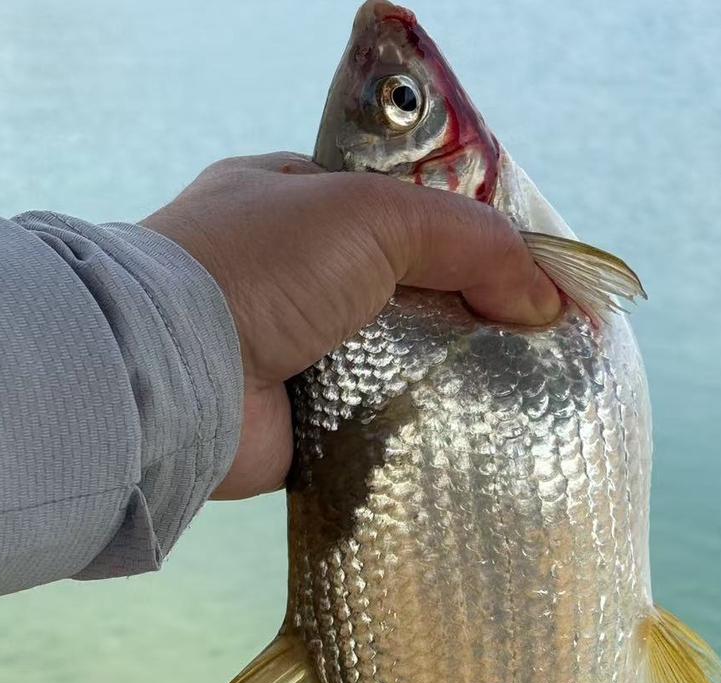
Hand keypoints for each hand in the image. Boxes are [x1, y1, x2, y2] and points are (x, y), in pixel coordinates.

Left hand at [141, 153, 560, 499]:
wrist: (173, 374)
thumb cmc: (262, 265)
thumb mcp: (374, 215)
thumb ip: (470, 241)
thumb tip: (547, 299)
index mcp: (302, 206)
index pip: (411, 218)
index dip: (478, 244)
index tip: (537, 280)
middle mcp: (299, 278)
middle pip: (413, 295)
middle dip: (474, 317)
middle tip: (542, 346)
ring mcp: (301, 353)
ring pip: (401, 363)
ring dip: (452, 378)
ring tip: (525, 396)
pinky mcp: (307, 424)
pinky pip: (381, 425)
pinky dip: (421, 430)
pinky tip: (474, 437)